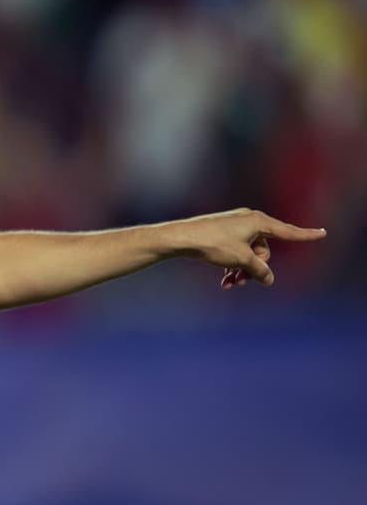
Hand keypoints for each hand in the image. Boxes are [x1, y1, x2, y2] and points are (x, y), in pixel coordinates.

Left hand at [177, 208, 324, 288]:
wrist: (181, 238)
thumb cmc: (213, 243)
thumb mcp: (241, 259)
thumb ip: (259, 270)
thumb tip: (269, 279)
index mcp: (258, 221)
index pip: (288, 231)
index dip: (306, 235)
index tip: (323, 233)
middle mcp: (249, 220)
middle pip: (264, 250)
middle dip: (255, 268)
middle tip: (241, 281)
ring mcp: (234, 226)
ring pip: (248, 254)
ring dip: (242, 270)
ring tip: (231, 283)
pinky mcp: (222, 233)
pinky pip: (236, 252)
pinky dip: (233, 266)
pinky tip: (224, 281)